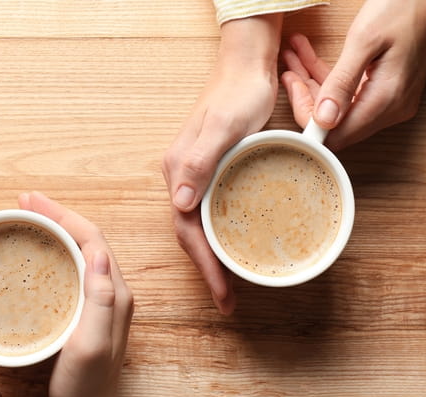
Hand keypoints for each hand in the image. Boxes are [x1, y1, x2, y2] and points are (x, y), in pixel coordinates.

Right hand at [19, 192, 133, 396]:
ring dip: (56, 230)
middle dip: (57, 215)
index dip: (63, 215)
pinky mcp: (86, 313)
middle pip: (87, 239)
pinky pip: (73, 270)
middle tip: (24, 202)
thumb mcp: (91, 344)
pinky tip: (37, 254)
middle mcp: (112, 293)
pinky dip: (55, 253)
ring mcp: (100, 303)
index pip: (92, 239)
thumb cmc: (85, 386)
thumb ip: (100, 300)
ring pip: (80, 252)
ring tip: (28, 218)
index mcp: (115, 294)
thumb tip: (99, 255)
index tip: (31, 202)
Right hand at [162, 14, 282, 314]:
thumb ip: (200, 162)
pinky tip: (234, 246)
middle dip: (208, 271)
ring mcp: (195, 175)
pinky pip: (210, 212)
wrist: (246, 66)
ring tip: (230, 285)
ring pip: (198, 226)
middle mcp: (182, 177)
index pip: (187, 230)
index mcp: (179, 171)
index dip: (205, 265)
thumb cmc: (239, 94)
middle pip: (190, 234)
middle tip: (228, 301)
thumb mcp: (224, 127)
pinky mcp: (210, 171)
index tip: (223, 293)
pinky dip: (219, 236)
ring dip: (212, 257)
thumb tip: (180, 202)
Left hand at [281, 0, 425, 149]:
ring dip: (314, 84)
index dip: (308, 120)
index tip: (291, 87)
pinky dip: (330, 78)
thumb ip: (342, 82)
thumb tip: (323, 120)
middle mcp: (391, 110)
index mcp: (386, 101)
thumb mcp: (365, 40)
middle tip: (288, 69)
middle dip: (307, 98)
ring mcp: (391, 102)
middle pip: (336, 124)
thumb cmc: (404, 8)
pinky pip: (351, 94)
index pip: (336, 135)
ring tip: (293, 56)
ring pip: (341, 107)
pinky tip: (310, 57)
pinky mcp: (388, 91)